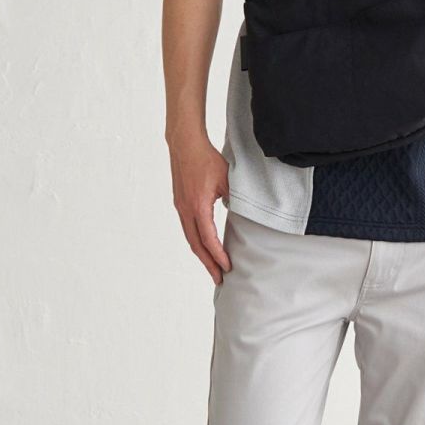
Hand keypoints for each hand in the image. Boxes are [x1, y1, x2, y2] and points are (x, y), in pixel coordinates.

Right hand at [168, 133, 233, 284]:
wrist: (185, 145)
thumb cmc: (207, 160)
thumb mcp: (227, 179)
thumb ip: (235, 199)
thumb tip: (243, 216)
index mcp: (198, 206)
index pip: (208, 238)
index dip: (218, 255)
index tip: (228, 267)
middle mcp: (186, 210)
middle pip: (196, 245)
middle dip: (208, 264)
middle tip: (219, 279)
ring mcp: (181, 208)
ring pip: (191, 238)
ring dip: (201, 255)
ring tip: (212, 268)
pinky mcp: (180, 204)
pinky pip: (188, 229)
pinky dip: (197, 242)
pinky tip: (204, 247)